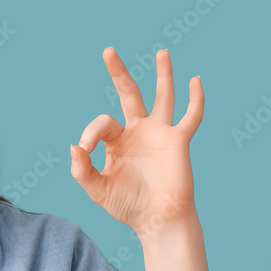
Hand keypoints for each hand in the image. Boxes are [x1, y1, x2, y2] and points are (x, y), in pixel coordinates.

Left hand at [70, 47, 202, 239]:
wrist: (156, 220)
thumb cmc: (128, 206)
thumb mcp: (98, 190)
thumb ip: (82, 171)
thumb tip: (74, 147)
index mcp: (116, 141)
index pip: (101, 123)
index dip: (89, 133)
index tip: (85, 150)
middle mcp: (138, 131)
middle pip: (129, 94)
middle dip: (118, 72)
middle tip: (107, 50)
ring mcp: (159, 133)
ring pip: (162, 97)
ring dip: (163, 75)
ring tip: (161, 53)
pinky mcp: (178, 141)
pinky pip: (191, 116)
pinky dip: (195, 99)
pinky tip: (195, 81)